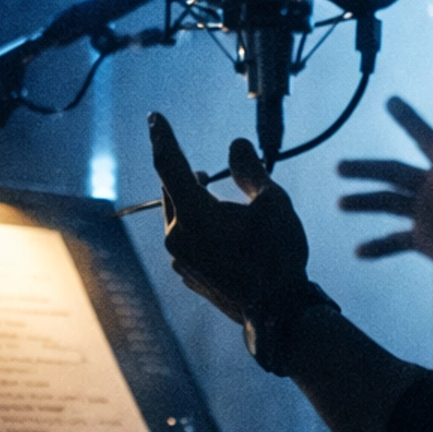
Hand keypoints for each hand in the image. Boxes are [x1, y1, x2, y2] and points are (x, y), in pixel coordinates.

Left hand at [148, 113, 310, 324]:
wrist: (278, 314)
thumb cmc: (278, 257)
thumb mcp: (273, 204)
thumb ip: (250, 170)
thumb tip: (237, 145)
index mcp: (194, 215)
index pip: (170, 164)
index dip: (163, 137)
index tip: (154, 117)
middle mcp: (177, 237)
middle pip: (173, 192)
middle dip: (186, 175)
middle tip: (204, 170)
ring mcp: (180, 260)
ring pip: (179, 219)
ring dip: (194, 203)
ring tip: (214, 199)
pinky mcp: (189, 276)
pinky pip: (187, 243)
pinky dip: (199, 230)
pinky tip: (222, 235)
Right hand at [336, 96, 432, 279]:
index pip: (424, 140)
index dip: (409, 120)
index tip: (390, 102)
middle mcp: (432, 189)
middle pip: (392, 172)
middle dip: (365, 169)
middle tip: (339, 167)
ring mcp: (426, 214)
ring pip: (388, 203)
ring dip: (364, 203)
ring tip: (341, 203)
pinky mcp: (425, 241)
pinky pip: (395, 241)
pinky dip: (377, 246)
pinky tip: (359, 251)